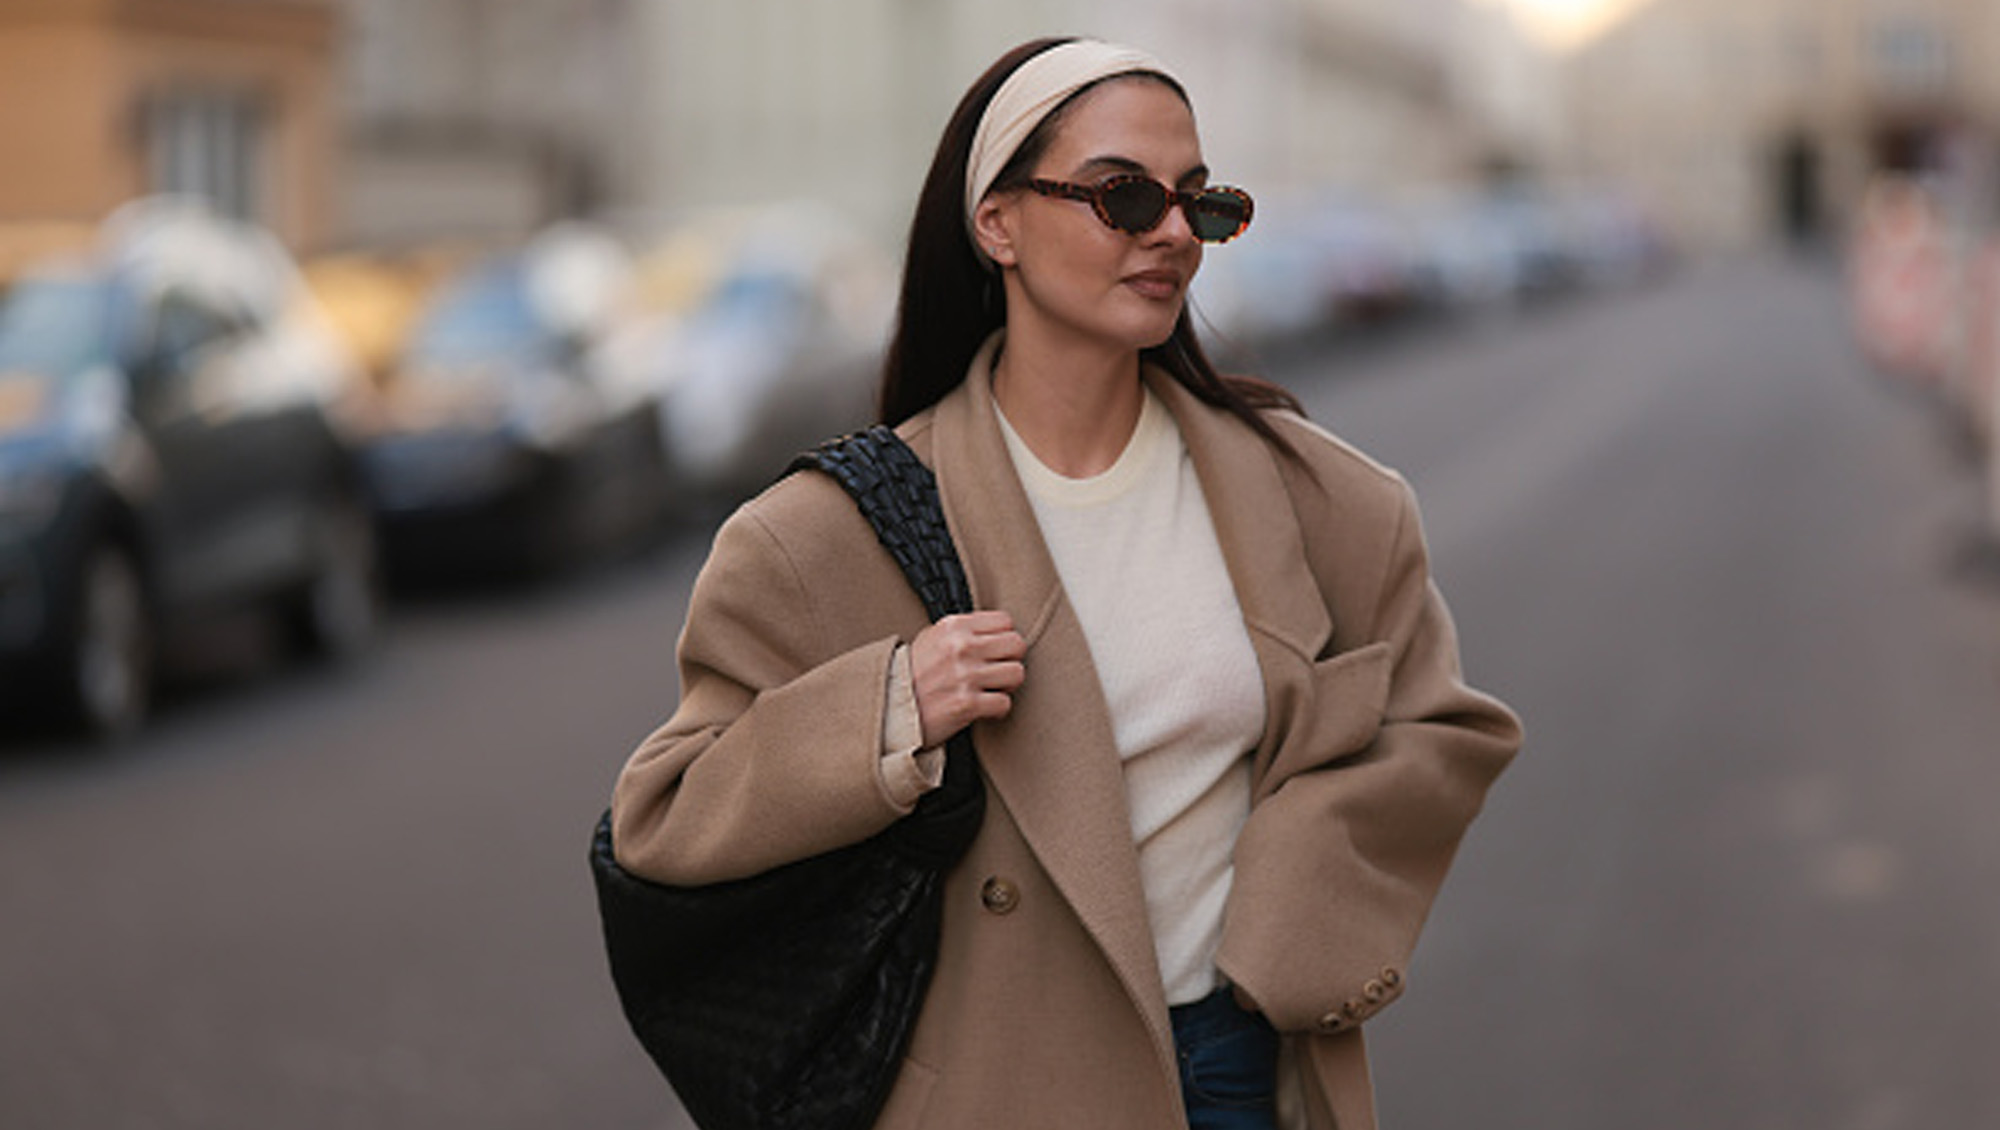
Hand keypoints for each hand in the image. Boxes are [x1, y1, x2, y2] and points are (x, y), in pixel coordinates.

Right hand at [909, 611, 1025, 746]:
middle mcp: (961, 647)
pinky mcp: (966, 704)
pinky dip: (997, 709)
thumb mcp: (931, 639)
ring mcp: (964, 675)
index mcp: (953, 626)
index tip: (995, 650)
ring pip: (1017, 673)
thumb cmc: (911, 675)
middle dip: (1011, 660)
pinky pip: (1004, 703)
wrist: (888, 707)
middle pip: (1017, 644)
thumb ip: (962, 631)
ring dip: (1007, 685)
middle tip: (998, 670)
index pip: (1005, 621)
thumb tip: (995, 631)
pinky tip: (984, 708)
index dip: (1004, 637)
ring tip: (992, 689)